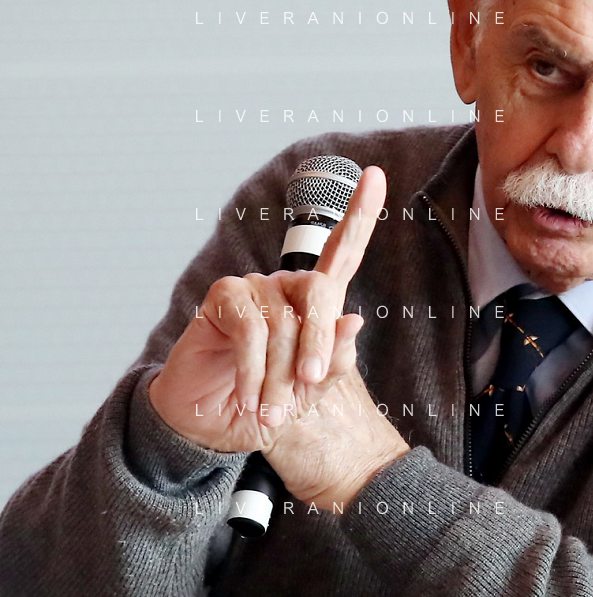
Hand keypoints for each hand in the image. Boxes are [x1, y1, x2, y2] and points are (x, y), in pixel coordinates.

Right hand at [148, 165, 398, 481]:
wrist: (212, 422)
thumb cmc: (267, 402)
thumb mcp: (310, 391)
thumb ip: (336, 362)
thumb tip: (353, 320)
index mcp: (314, 302)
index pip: (343, 252)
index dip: (360, 213)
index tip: (376, 175)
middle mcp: (285, 286)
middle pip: (319, 291)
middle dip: (318, 342)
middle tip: (309, 384)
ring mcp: (252, 287)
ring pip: (283, 324)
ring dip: (279, 377)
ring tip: (270, 412)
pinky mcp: (222, 298)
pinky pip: (251, 332)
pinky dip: (254, 372)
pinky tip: (249, 398)